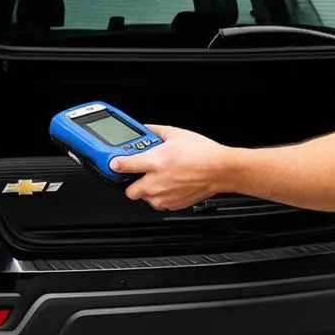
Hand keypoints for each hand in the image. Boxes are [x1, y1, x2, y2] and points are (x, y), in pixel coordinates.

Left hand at [109, 125, 229, 211]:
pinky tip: (170, 183)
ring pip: (144, 197)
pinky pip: (158, 202)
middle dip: (131, 182)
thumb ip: (155, 131)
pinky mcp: (172, 205)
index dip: (114, 163)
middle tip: (140, 172)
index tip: (113, 162)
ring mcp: (164, 196)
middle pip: (128, 190)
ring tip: (160, 177)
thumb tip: (144, 130)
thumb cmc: (202, 153)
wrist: (220, 170)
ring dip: (147, 189)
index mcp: (154, 162)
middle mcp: (156, 182)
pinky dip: (160, 195)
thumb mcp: (176, 134)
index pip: (121, 166)